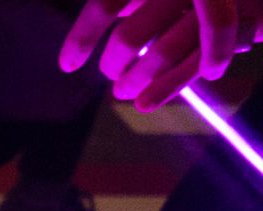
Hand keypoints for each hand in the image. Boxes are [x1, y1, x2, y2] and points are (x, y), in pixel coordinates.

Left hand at [60, 0, 262, 109]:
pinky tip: (145, 103)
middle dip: (114, 63)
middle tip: (111, 74)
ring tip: (122, 92)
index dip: (83, 36)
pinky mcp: (241, 23)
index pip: (107, 5)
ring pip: (162, 52)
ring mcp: (214, 5)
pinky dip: (168, 87)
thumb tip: (98, 28)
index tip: (67, 64)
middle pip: (131, 34)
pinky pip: (196, 63)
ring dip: (137, 79)